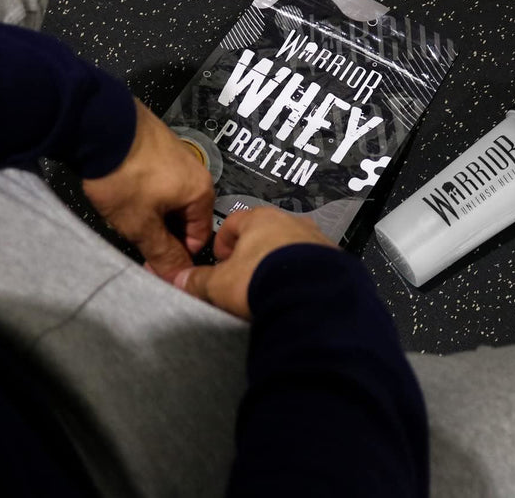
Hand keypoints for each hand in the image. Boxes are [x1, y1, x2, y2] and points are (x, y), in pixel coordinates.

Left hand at [83, 98, 213, 278]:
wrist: (100, 123)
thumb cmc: (126, 178)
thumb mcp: (141, 224)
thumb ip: (163, 254)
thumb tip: (179, 278)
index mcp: (202, 193)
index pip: (200, 237)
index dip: (177, 256)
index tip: (150, 262)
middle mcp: (197, 172)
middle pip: (184, 217)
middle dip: (161, 232)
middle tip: (132, 237)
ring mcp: (179, 155)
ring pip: (169, 198)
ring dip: (151, 212)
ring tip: (124, 212)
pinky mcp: (159, 143)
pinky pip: (159, 178)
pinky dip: (144, 190)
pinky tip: (123, 190)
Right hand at [173, 207, 336, 318]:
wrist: (311, 297)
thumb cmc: (262, 279)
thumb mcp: (220, 284)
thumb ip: (198, 281)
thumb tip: (180, 280)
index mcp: (260, 218)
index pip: (233, 222)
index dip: (223, 242)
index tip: (220, 261)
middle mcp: (291, 221)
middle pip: (265, 233)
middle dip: (253, 254)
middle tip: (244, 278)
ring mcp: (315, 238)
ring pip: (290, 247)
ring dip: (279, 262)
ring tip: (271, 288)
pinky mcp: (334, 258)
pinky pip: (312, 262)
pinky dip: (302, 274)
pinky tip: (295, 292)